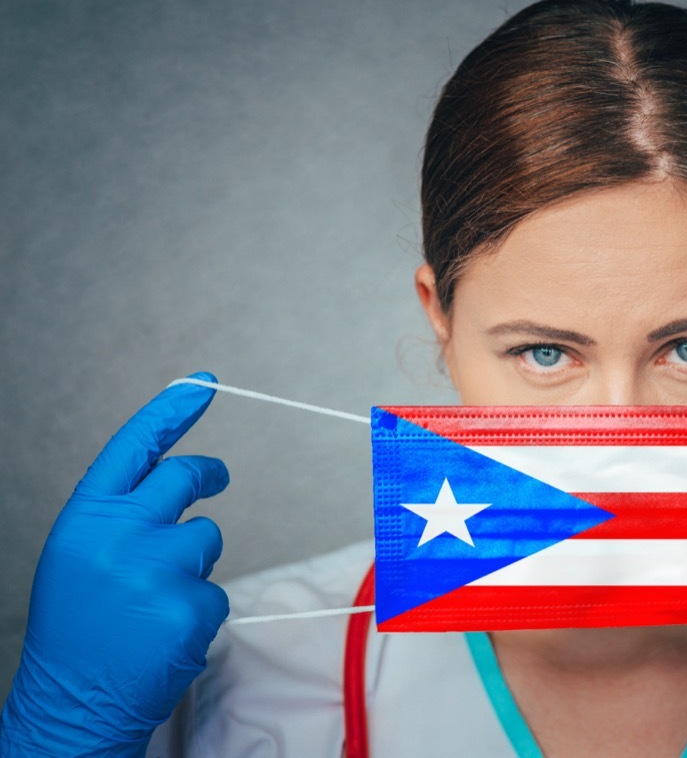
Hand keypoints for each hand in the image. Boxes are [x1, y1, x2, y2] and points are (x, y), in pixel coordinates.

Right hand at [1, 373, 229, 756]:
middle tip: (216, 478)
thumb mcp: (81, 556)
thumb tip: (178, 474)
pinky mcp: (189, 604)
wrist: (71, 702)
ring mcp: (156, 568)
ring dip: (194, 564)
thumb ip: (121, 514)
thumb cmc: (78, 627)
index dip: (172, 411)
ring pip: (208, 537)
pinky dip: (198, 610)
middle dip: (206, 475)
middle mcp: (118, 534)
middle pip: (185, 477)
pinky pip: (216, 590)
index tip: (203, 383)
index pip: (135, 446)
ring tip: (152, 603)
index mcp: (86, 518)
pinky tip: (163, 634)